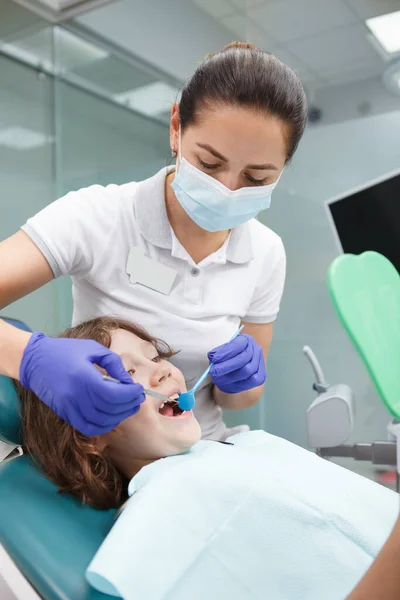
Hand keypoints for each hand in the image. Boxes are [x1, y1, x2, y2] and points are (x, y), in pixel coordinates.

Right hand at [20, 333, 144, 435]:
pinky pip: (88, 427)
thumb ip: (114, 364)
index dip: (130, 395)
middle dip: (129, 405)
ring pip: (101, 421)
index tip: (139, 389)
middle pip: (110, 409)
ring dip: (119, 416)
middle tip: (138, 398)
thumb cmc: (66, 350)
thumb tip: (129, 382)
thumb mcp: (93, 349)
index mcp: (83, 377)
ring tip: (128, 406)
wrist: (35, 360)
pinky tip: (112, 416)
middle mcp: (75, 396)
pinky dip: (103, 426)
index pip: (113, 395)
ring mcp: (69, 407)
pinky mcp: (65, 414)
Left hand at [208, 334, 265, 393]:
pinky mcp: (260, 376)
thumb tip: (213, 357)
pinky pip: (250, 381)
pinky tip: (227, 383)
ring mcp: (260, 363)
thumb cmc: (228, 355)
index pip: (238, 345)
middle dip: (226, 366)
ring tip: (217, 378)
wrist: (239, 365)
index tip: (214, 359)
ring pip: (246, 371)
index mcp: (246, 339)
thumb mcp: (222, 350)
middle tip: (213, 371)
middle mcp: (256, 349)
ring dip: (230, 376)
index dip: (226, 352)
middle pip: (243, 359)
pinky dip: (237, 383)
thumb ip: (217, 352)